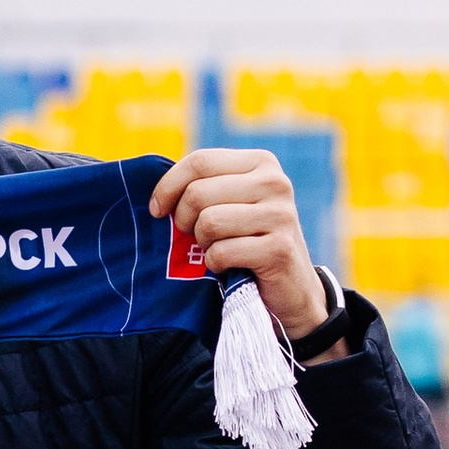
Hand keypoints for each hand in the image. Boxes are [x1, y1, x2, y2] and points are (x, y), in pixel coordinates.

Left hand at [149, 148, 332, 342]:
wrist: (291, 286)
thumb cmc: (249, 240)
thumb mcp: (232, 202)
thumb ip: (204, 187)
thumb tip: (156, 195)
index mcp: (261, 162)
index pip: (200, 161)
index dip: (169, 186)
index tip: (157, 210)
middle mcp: (275, 182)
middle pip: (199, 193)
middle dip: (184, 220)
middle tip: (193, 236)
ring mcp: (280, 215)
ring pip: (208, 222)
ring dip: (203, 243)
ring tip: (216, 248)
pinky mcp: (278, 249)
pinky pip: (221, 252)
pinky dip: (215, 263)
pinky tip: (229, 265)